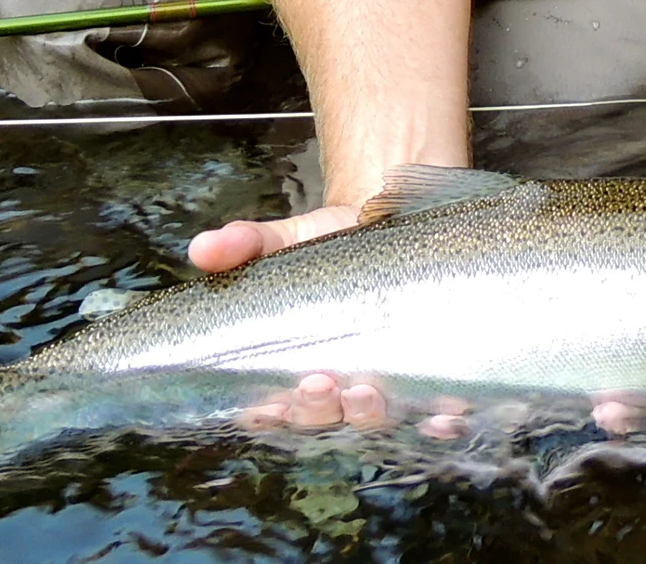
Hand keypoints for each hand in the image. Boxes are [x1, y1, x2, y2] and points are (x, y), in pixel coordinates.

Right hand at [192, 207, 473, 434]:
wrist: (392, 223)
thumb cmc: (331, 246)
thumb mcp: (287, 240)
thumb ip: (247, 245)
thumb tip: (201, 247)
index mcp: (294, 365)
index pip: (270, 405)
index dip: (265, 413)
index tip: (267, 403)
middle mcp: (337, 385)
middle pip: (321, 417)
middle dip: (317, 409)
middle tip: (319, 384)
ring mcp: (383, 386)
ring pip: (372, 419)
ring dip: (368, 415)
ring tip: (366, 392)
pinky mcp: (429, 378)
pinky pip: (434, 413)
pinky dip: (438, 422)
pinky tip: (443, 417)